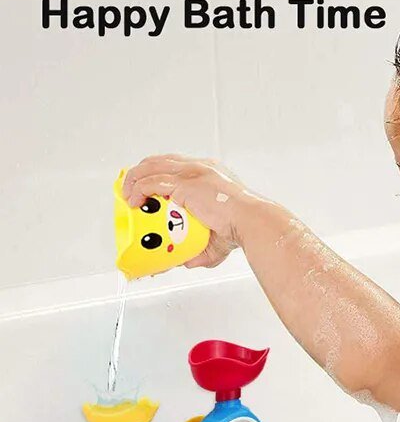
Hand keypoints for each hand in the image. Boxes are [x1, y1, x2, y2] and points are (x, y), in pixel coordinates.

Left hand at [121, 154, 258, 268]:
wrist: (250, 221)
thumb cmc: (242, 225)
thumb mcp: (218, 235)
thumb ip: (202, 247)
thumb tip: (188, 261)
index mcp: (210, 173)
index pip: (176, 165)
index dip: (158, 173)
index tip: (148, 188)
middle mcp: (199, 168)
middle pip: (159, 161)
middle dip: (140, 173)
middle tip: (131, 189)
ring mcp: (190, 173)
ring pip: (150, 167)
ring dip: (134, 180)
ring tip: (128, 197)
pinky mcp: (183, 184)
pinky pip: (150, 183)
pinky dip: (138, 191)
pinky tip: (134, 202)